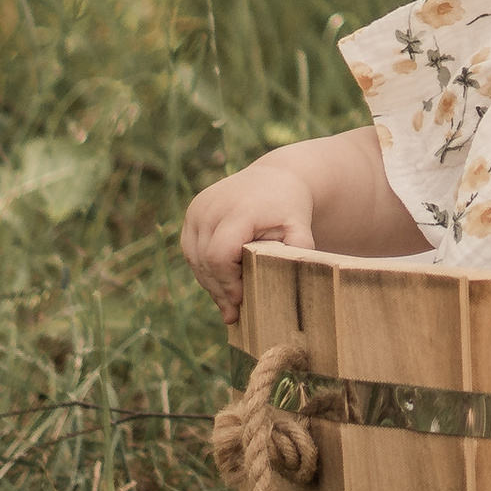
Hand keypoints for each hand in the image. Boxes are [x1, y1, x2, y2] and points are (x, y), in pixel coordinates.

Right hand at [180, 158, 316, 326]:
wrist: (275, 176)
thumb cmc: (289, 205)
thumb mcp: (299, 224)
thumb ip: (298, 249)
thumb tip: (298, 276)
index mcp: (238, 209)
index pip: (220, 255)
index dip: (228, 282)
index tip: (241, 301)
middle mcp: (212, 206)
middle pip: (205, 260)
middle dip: (219, 289)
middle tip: (233, 314)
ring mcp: (199, 207)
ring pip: (195, 258)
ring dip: (210, 282)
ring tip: (227, 305)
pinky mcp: (193, 211)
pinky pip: (191, 249)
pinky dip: (204, 268)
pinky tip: (219, 284)